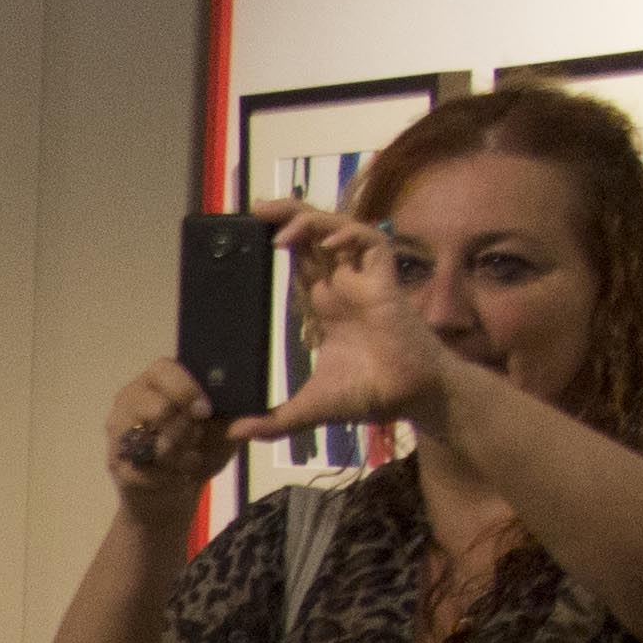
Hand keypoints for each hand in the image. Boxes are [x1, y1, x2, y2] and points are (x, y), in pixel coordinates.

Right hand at [99, 355, 231, 519]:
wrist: (171, 494)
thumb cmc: (198, 452)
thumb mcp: (223, 434)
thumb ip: (237, 424)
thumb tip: (252, 424)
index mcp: (157, 382)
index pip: (163, 369)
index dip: (186, 389)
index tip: (206, 411)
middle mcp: (130, 400)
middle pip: (156, 407)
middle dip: (184, 429)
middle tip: (195, 440)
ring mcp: (118, 431)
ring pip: (151, 441)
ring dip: (178, 456)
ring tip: (187, 461)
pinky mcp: (115, 462)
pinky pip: (147, 469)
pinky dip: (169, 477)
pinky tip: (175, 477)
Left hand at [233, 198, 459, 444]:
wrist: (410, 398)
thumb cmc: (369, 395)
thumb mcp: (308, 409)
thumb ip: (272, 421)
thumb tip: (232, 432)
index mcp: (324, 304)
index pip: (299, 259)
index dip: (277, 239)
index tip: (245, 232)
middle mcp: (342, 286)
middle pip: (313, 235)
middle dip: (286, 215)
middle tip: (254, 209)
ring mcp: (364, 281)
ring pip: (338, 231)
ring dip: (310, 221)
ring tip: (280, 228)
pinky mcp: (386, 282)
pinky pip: (371, 243)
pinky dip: (350, 235)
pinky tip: (327, 242)